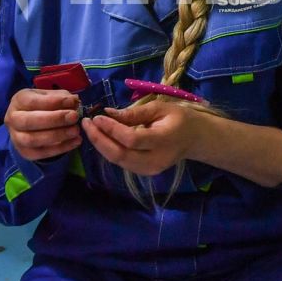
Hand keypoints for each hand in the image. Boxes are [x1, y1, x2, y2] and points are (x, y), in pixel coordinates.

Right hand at [5, 87, 81, 161]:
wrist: (30, 125)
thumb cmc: (41, 106)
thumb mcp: (49, 96)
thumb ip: (61, 97)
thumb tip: (74, 102)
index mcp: (18, 100)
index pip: (32, 101)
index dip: (53, 102)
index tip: (72, 101)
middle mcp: (13, 119)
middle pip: (29, 121)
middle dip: (54, 119)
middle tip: (74, 117)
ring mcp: (16, 138)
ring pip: (32, 140)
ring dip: (57, 135)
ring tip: (75, 130)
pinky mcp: (25, 152)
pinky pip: (41, 153)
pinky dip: (61, 148)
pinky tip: (75, 141)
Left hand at [82, 99, 207, 177]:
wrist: (195, 139)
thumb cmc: (179, 119)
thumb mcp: (160, 108)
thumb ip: (135, 113)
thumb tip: (108, 113)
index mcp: (163, 141)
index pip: (131, 139)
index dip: (111, 129)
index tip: (97, 116)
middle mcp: (155, 160)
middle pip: (120, 155)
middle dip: (99, 139)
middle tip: (86, 123)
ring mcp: (149, 170)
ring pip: (117, 161)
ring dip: (100, 145)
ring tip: (90, 128)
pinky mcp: (143, 172)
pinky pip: (121, 162)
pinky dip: (108, 150)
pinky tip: (101, 137)